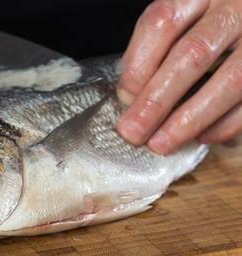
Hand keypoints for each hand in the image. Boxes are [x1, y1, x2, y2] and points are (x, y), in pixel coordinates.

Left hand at [117, 0, 241, 153]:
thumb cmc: (209, 18)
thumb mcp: (182, 15)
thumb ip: (156, 45)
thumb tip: (130, 93)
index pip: (162, 23)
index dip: (139, 64)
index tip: (124, 98)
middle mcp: (234, 7)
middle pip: (192, 54)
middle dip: (157, 100)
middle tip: (133, 132)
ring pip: (230, 80)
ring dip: (190, 119)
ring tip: (162, 143)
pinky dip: (227, 123)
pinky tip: (202, 137)